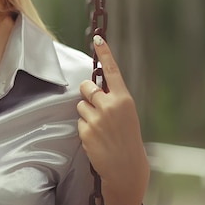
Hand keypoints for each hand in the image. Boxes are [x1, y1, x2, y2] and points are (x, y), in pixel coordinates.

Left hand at [77, 35, 149, 204]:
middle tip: (98, 108)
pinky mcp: (86, 130)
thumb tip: (93, 88)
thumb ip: (112, 99)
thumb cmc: (126, 138)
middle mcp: (110, 105)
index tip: (98, 37)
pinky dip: (85, 128)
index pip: (112, 71)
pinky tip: (96, 139)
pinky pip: (78, 121)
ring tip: (100, 128)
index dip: (105, 53)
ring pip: (80, 104)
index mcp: (124, 99)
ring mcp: (97, 118)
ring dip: (86, 113)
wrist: (126, 167)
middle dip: (87, 94)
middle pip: (86, 86)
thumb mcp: (126, 114)